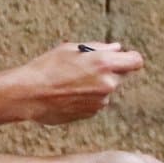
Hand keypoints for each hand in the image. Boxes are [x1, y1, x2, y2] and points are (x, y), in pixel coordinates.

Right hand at [10, 41, 143, 124]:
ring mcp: (100, 101)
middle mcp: (107, 84)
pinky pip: (95, 102)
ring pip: (106, 90)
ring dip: (96, 86)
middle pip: (121, 76)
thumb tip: (117, 48)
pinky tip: (67, 94)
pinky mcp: (91, 113)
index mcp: (104, 64)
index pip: (135, 61)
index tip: (123, 58)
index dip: (129, 58)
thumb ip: (99, 48)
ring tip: (71, 82)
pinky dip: (87, 98)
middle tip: (87, 69)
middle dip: (109, 71)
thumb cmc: (47, 67)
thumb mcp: (71, 49)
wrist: (28, 94)